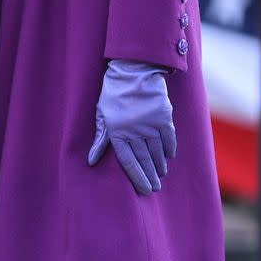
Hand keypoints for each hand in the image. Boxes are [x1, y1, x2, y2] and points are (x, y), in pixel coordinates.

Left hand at [87, 60, 175, 195]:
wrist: (132, 70)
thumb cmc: (113, 93)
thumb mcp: (101, 114)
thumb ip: (100, 139)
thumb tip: (91, 161)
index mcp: (117, 132)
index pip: (128, 162)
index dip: (137, 177)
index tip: (144, 189)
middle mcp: (135, 131)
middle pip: (144, 159)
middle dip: (150, 176)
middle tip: (155, 188)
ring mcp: (150, 124)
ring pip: (157, 151)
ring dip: (160, 164)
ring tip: (161, 174)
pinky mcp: (163, 116)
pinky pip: (168, 137)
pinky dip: (169, 148)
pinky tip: (169, 156)